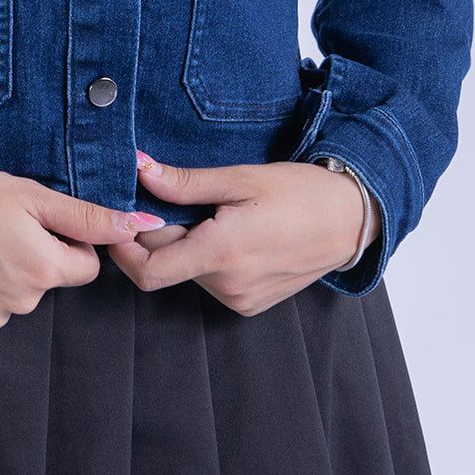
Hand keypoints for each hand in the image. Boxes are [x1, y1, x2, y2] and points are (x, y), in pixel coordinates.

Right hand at [0, 160, 165, 334]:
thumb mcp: (34, 195)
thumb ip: (90, 216)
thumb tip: (142, 225)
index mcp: (45, 271)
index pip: (86, 265)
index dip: (68, 239)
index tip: (38, 218)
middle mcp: (21, 304)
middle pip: (49, 279)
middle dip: (36, 254)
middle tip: (2, 222)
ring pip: (16, 294)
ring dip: (5, 270)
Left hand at [107, 154, 383, 316]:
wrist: (352, 221)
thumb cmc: (301, 193)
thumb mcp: (241, 178)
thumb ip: (185, 183)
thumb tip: (139, 171)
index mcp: (222, 254)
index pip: (148, 271)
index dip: (124, 248)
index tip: (122, 219)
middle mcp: (228, 286)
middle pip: (166, 265)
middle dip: (157, 235)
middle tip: (173, 201)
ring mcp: (240, 299)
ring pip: (187, 272)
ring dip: (184, 246)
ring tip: (213, 214)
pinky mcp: (249, 304)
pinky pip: (209, 281)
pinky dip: (205, 258)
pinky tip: (228, 233)